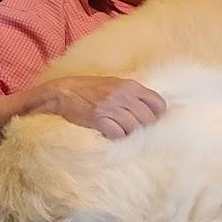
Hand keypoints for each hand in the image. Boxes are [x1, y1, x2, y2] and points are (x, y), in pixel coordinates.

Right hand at [43, 76, 165, 138]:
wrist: (62, 91)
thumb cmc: (91, 89)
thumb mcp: (115, 84)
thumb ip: (133, 94)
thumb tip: (153, 110)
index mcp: (130, 85)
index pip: (158, 103)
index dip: (156, 114)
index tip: (150, 119)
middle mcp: (123, 95)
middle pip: (148, 119)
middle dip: (143, 126)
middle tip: (133, 128)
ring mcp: (111, 107)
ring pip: (134, 128)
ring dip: (128, 132)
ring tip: (119, 129)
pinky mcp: (98, 119)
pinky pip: (118, 134)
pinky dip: (116, 137)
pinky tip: (110, 132)